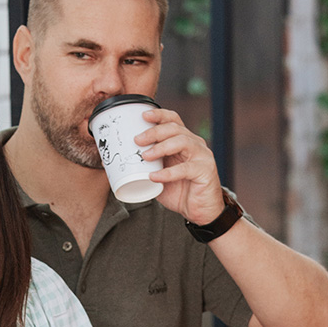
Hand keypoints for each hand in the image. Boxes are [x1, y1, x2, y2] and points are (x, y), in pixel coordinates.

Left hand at [137, 108, 225, 225]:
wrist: (199, 211)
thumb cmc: (179, 190)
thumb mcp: (160, 174)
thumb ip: (147, 166)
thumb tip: (122, 161)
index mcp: (184, 141)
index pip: (173, 120)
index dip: (160, 115)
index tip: (143, 116)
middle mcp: (195, 144)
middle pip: (175, 128)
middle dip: (154, 132)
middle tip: (137, 140)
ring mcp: (202, 156)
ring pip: (182, 142)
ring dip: (161, 147)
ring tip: (145, 156)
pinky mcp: (205, 171)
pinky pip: (186, 168)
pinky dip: (168, 172)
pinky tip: (155, 176)